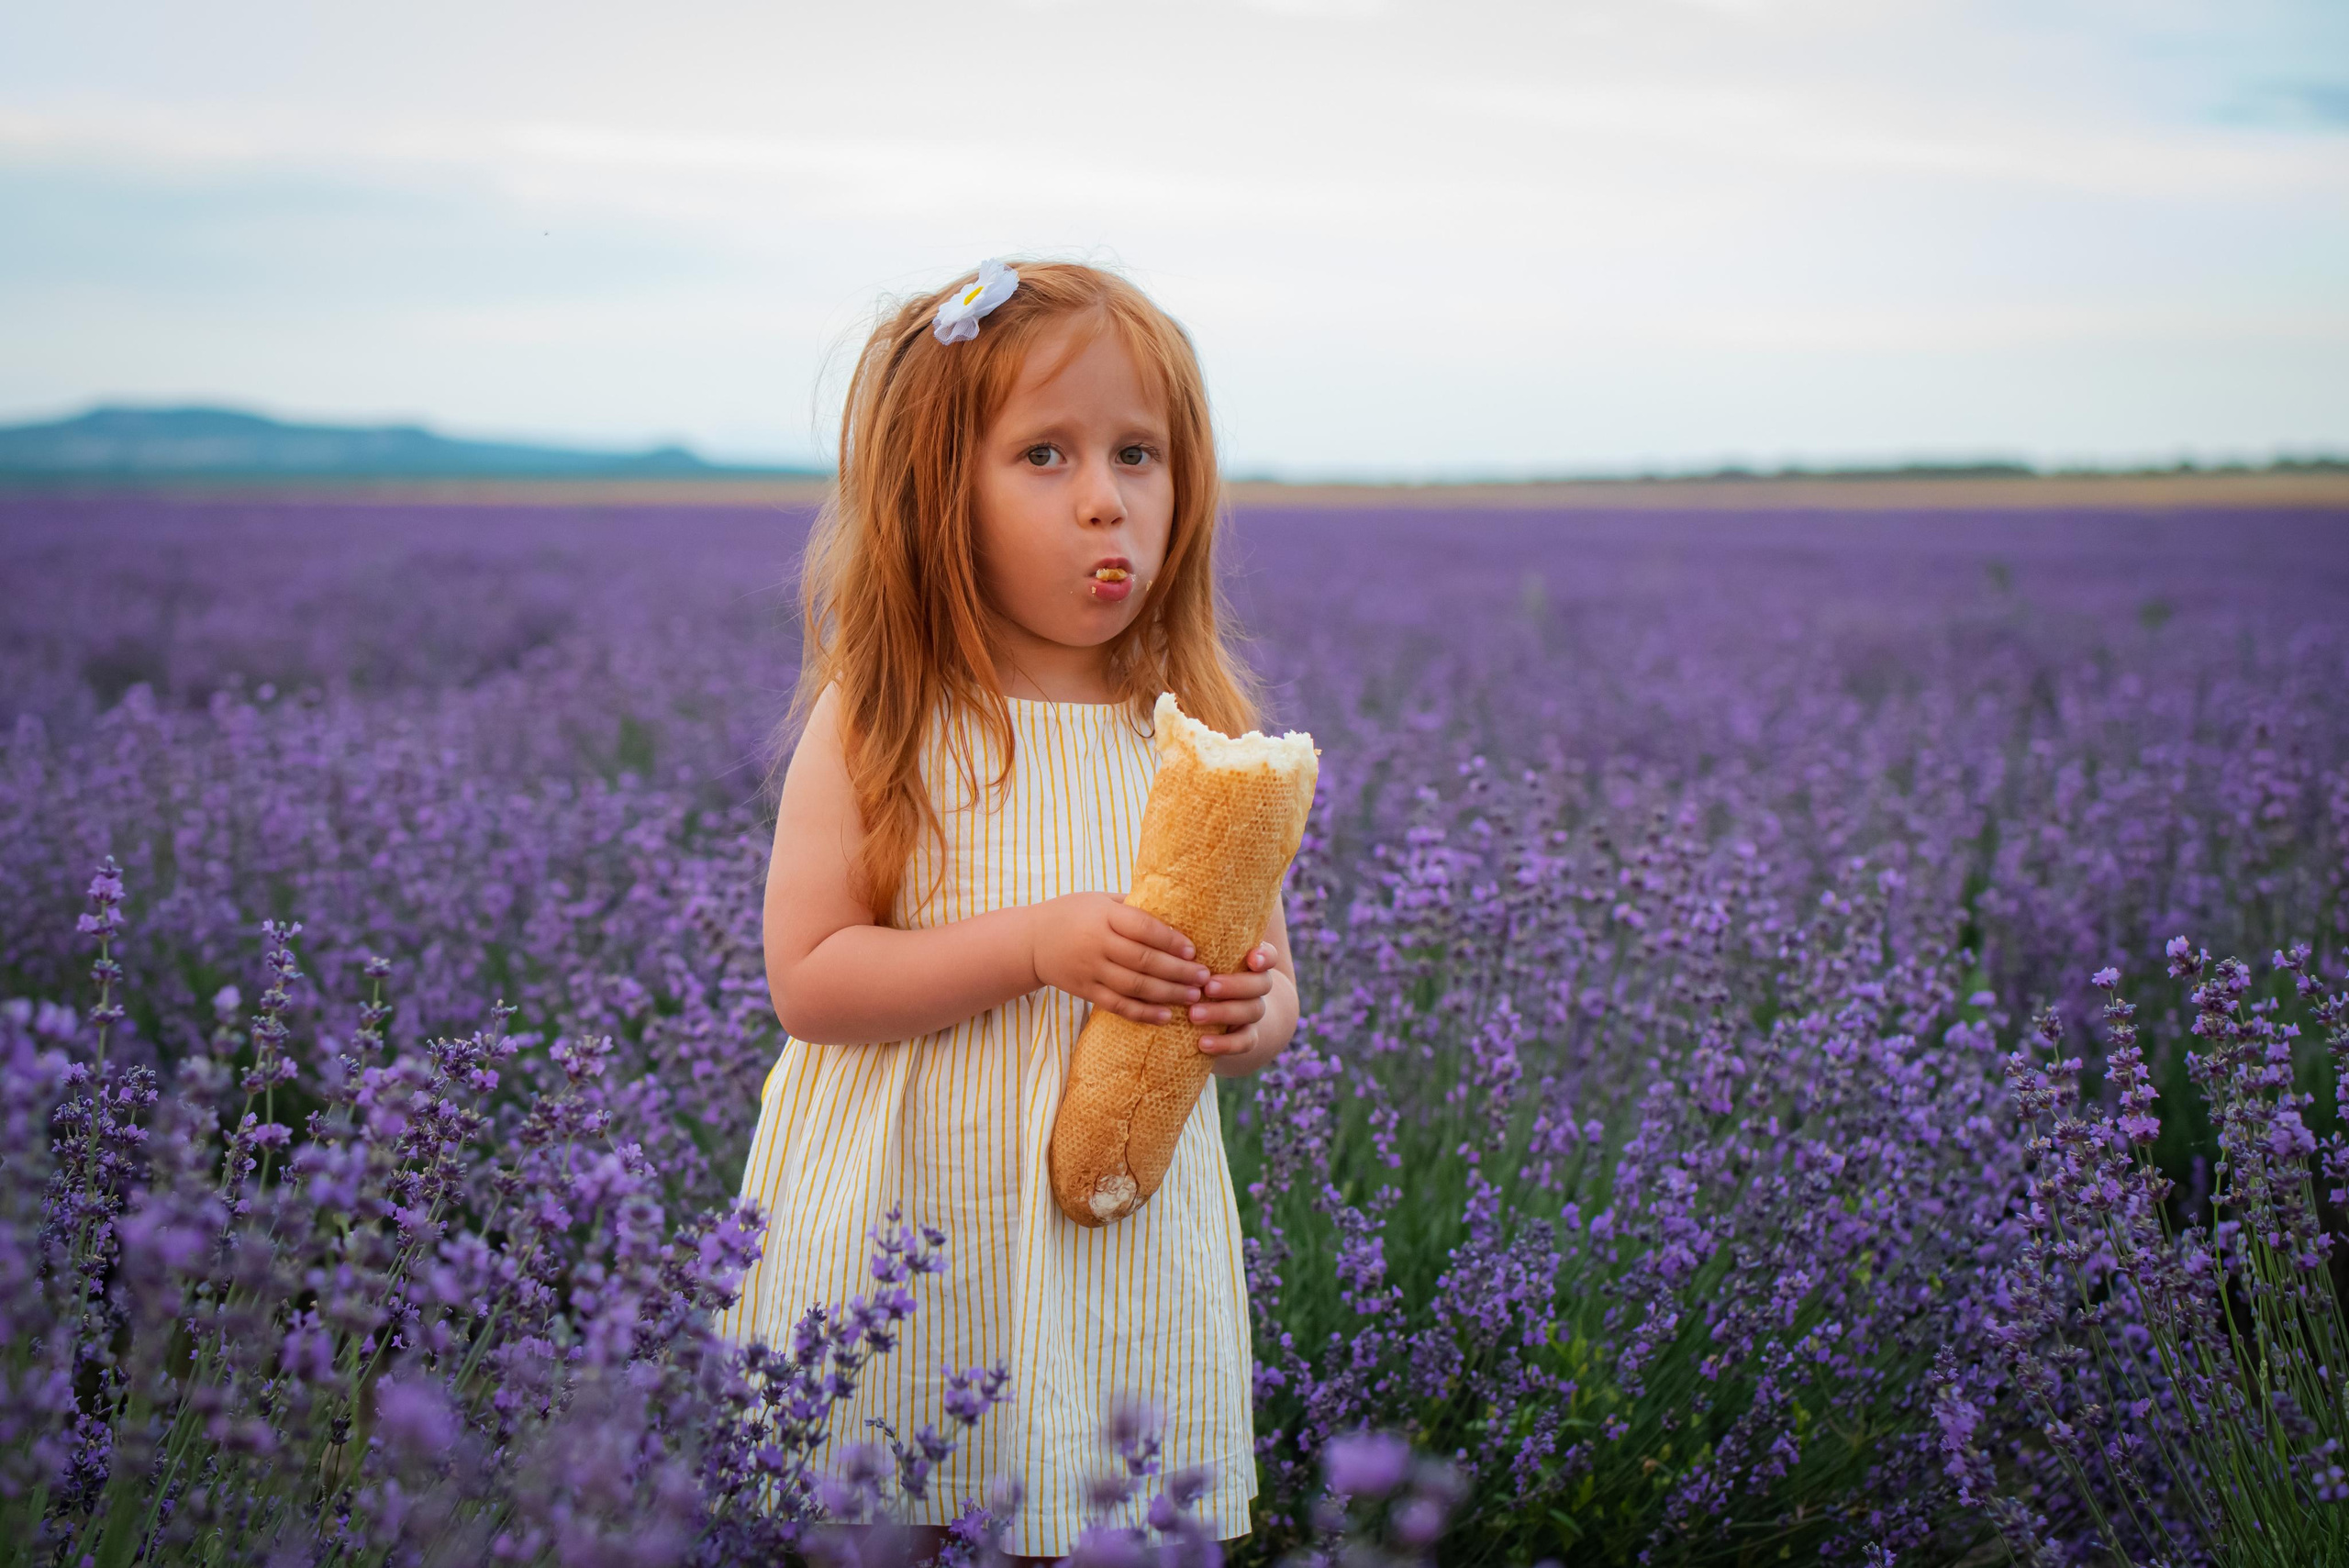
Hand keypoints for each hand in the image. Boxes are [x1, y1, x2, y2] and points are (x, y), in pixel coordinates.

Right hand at [1028, 892, 1210, 1024]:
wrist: (1031, 941)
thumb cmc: (1073, 914)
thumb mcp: (1100, 900)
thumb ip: (1132, 906)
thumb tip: (1177, 908)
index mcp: (1104, 916)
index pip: (1144, 928)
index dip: (1171, 940)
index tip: (1193, 950)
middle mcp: (1097, 943)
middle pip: (1144, 960)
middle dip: (1178, 971)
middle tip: (1204, 977)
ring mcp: (1090, 970)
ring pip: (1134, 986)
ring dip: (1168, 993)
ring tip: (1193, 996)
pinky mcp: (1085, 991)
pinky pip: (1117, 1005)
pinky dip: (1143, 1013)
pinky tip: (1166, 1016)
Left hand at [1192, 942, 1280, 1066]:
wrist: (1215, 1011)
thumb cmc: (1196, 969)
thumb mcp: (1197, 950)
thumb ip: (1187, 932)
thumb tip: (1156, 899)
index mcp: (1248, 961)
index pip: (1268, 955)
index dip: (1264, 957)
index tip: (1251, 958)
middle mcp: (1256, 985)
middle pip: (1261, 984)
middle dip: (1235, 985)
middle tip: (1207, 986)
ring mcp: (1252, 1012)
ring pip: (1252, 1011)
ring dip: (1223, 1012)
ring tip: (1193, 1014)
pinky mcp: (1245, 1037)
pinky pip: (1244, 1042)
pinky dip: (1225, 1044)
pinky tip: (1202, 1043)